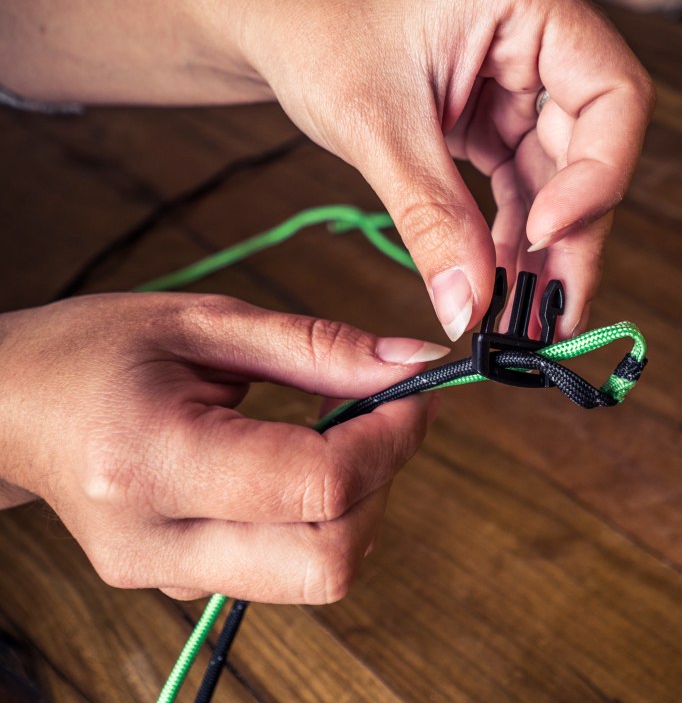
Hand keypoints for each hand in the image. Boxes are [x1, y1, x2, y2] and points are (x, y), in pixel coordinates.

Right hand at [0, 294, 443, 602]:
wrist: (8, 408)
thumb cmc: (93, 351)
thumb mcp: (204, 323)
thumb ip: (317, 347)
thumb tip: (415, 363)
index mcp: (154, 462)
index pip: (317, 485)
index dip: (392, 439)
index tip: (415, 392)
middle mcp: (157, 542)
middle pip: (330, 561)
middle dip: (385, 485)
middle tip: (385, 416)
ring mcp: (165, 576)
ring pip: (317, 575)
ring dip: (357, 504)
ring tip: (336, 431)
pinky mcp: (179, 584)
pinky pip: (287, 568)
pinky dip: (320, 518)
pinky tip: (297, 462)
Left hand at [244, 0, 654, 339]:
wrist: (271, 21)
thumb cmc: (313, 29)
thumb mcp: (376, 125)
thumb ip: (432, 219)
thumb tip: (471, 308)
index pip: (613, 93)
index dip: (596, 175)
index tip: (545, 237)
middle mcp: (538, 28)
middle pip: (593, 143)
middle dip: (571, 233)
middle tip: (554, 311)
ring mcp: (522, 69)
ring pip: (561, 172)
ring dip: (545, 247)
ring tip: (527, 314)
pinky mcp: (498, 106)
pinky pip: (523, 178)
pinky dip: (513, 233)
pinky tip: (501, 280)